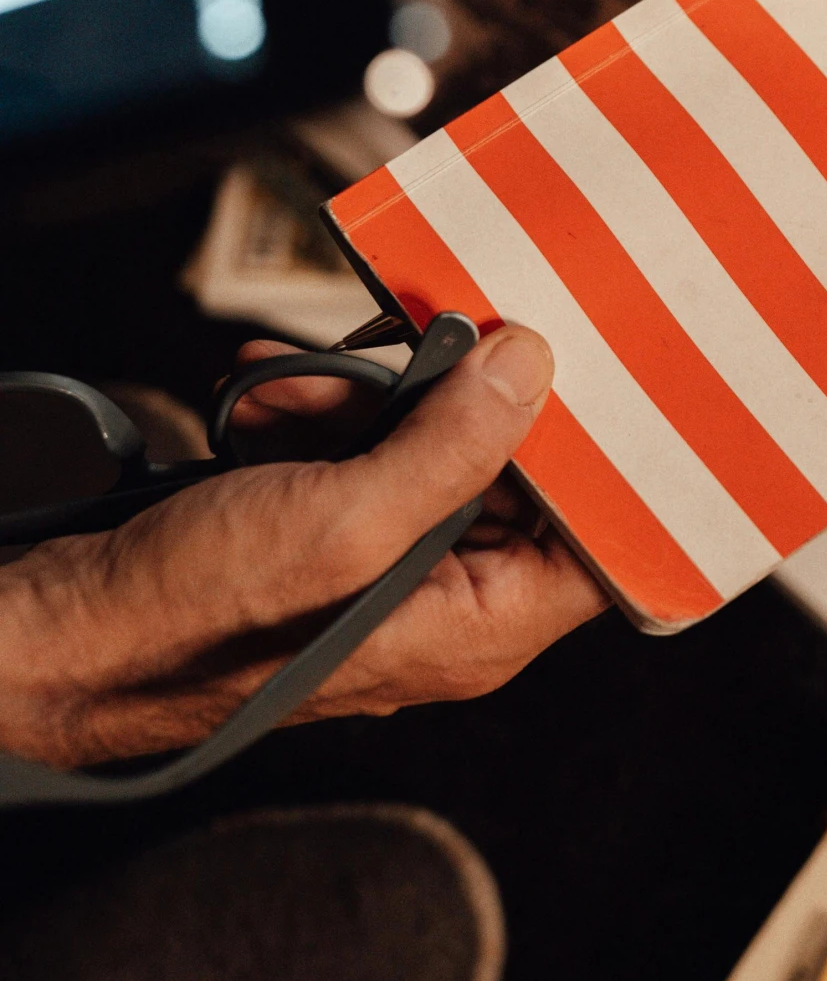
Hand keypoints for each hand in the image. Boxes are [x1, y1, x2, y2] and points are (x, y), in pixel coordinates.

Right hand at [0, 326, 604, 769]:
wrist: (67, 624)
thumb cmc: (197, 613)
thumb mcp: (348, 520)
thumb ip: (455, 446)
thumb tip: (535, 367)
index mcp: (479, 628)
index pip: (601, 545)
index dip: (605, 459)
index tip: (596, 370)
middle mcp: (445, 603)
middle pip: (511, 473)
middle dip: (452, 399)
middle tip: (406, 352)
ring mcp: (382, 567)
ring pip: (423, 444)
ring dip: (364, 395)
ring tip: (294, 386)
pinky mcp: (324, 533)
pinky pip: (354, 451)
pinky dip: (312, 412)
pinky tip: (262, 398)